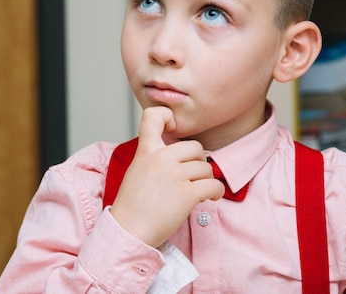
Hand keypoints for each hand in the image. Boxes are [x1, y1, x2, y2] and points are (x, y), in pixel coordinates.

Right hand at [110, 106, 224, 247]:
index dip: (167, 115)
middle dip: (198, 161)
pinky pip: (214, 185)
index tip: (173, 128)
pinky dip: (217, 192)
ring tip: (199, 191)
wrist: (128, 231)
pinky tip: (210, 197)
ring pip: (206, 167)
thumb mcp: (137, 170)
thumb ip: (153, 156)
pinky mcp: (187, 194)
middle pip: (194, 146)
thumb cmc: (132, 205)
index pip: (153, 115)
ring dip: (206, 180)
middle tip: (193, 175)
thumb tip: (176, 153)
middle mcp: (161, 159)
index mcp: (146, 151)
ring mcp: (174, 175)